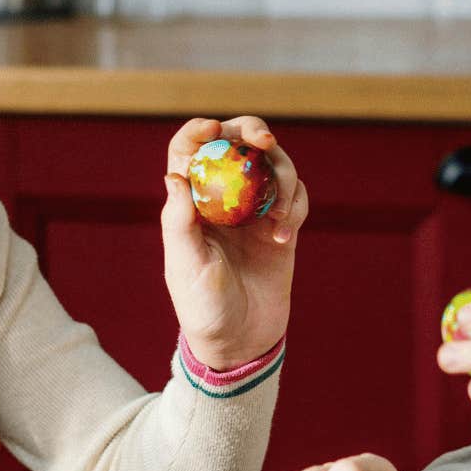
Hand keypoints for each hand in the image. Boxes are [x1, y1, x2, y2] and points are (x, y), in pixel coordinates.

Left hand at [162, 116, 308, 368]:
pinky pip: (296, 198)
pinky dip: (297, 206)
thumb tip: (174, 175)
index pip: (191, 151)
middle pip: (238, 145)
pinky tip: (285, 237)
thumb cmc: (203, 307)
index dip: (200, 130)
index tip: (215, 129)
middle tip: (264, 142)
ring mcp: (255, 212)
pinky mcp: (281, 227)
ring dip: (283, 177)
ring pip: (273, 167)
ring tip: (282, 216)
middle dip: (252, 133)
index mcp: (191, 203)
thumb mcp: (186, 266)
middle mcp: (223, 200)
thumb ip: (180, 221)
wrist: (241, 342)